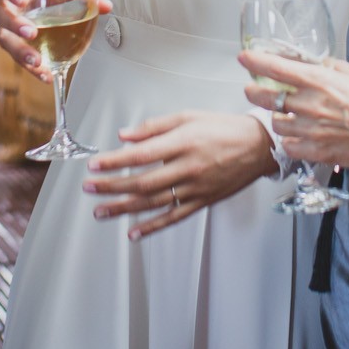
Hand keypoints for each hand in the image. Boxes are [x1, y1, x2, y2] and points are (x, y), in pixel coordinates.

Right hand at [0, 0, 111, 83]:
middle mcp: (5, 5)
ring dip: (20, 52)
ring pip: (5, 39)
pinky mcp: (14, 45)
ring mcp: (6, 26)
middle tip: (31, 32)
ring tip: (37, 61)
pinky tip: (46, 74)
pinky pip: (18, 58)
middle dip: (15, 24)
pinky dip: (33, 68)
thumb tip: (106, 4)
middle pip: (1, 13)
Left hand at [81, 111, 276, 240]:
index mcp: (183, 143)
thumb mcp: (189, 116)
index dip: (114, 162)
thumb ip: (155, 127)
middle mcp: (187, 168)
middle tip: (89, 188)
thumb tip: (125, 135)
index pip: (141, 155)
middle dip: (111, 186)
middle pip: (142, 182)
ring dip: (123, 208)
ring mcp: (195, 188)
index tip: (94, 165)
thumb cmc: (224, 128)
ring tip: (100, 211)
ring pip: (153, 203)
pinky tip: (134, 232)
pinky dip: (152, 227)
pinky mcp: (202, 201)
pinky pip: (174, 217)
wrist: (259, 146)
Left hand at [241, 51, 348, 197]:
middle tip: (253, 88)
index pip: (277, 68)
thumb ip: (332, 68)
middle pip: (267, 96)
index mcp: (321, 82)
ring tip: (283, 112)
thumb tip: (317, 63)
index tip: (245, 58)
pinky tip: (297, 133)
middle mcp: (311, 106)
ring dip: (276, 115)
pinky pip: (289, 145)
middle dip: (254, 90)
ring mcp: (311, 132)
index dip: (256, 61)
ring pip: (276, 122)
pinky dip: (289, 139)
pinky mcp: (316, 152)